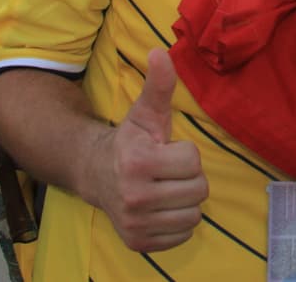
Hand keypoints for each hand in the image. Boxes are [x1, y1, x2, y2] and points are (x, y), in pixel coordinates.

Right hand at [90, 49, 207, 251]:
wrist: (96, 174)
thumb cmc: (130, 140)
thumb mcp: (146, 112)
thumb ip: (159, 84)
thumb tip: (160, 51)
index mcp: (138, 163)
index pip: (193, 161)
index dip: (185, 153)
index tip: (165, 150)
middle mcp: (133, 197)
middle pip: (199, 191)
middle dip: (189, 178)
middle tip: (168, 172)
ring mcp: (134, 223)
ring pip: (194, 216)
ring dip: (185, 202)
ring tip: (166, 189)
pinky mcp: (138, 243)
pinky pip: (183, 236)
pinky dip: (177, 224)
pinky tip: (161, 208)